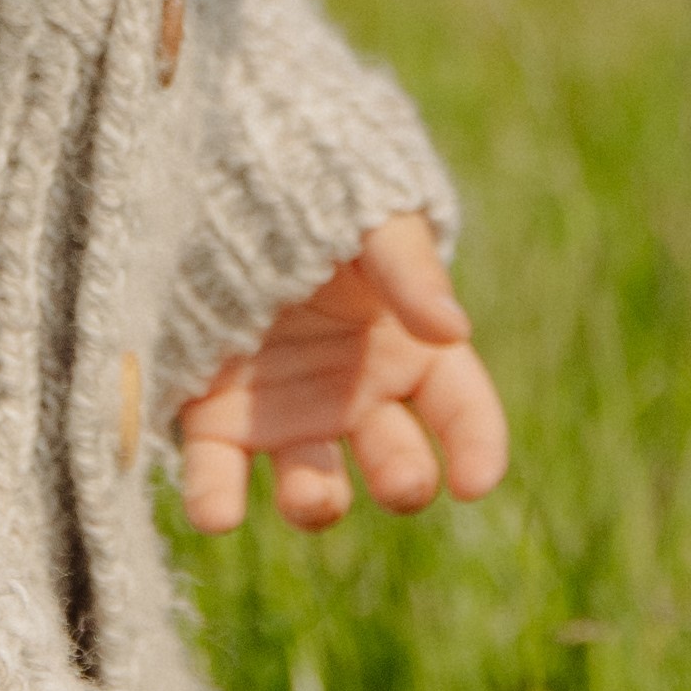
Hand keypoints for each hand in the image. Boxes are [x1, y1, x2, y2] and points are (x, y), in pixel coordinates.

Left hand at [175, 215, 509, 534]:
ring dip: (316, 500)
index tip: (474, 483)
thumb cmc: (309, 190)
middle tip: (403, 486)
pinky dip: (218, 498)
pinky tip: (220, 515)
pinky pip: (218, 470)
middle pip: (393, 457)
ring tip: (315, 500)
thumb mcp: (367, 221)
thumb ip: (407, 272)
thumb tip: (454, 328)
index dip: (477, 448)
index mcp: (410, 347)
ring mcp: (286, 411)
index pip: (462, 410)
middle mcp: (355, 393)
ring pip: (311, 479)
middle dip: (402, 478)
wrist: (213, 175)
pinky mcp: (215, 416)